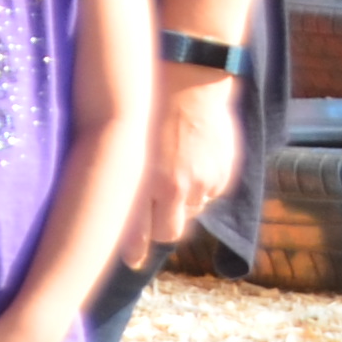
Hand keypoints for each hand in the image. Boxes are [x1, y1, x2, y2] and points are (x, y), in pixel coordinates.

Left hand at [136, 68, 241, 259]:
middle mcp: (171, 187)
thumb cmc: (148, 107)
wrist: (190, 81)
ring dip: (183, 204)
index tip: (130, 260)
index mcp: (141, 180)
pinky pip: (210, 195)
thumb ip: (131, 176)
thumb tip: (119, 204)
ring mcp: (200, 183)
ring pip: (191, 213)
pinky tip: (195, 161)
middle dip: (162, 230)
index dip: (133, 249)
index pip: (135, 230)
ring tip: (177, 173)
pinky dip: (203, 187)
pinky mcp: (222, 176)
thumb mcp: (129, 142)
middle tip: (158, 218)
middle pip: (168, 233)